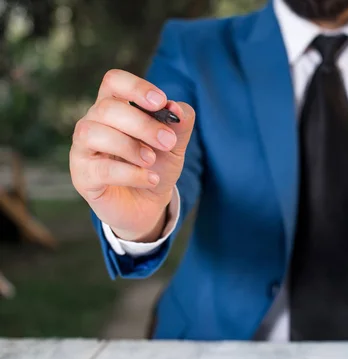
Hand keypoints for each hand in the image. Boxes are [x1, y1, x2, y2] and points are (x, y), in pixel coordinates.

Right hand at [70, 69, 195, 241]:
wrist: (148, 204)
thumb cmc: (156, 165)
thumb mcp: (175, 144)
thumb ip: (180, 124)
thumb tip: (178, 108)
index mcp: (114, 106)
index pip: (114, 81)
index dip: (135, 87)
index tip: (161, 102)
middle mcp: (93, 123)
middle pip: (107, 108)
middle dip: (142, 124)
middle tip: (168, 141)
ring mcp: (83, 149)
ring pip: (94, 133)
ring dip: (130, 146)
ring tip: (152, 160)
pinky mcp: (82, 176)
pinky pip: (101, 169)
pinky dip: (131, 173)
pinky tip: (151, 179)